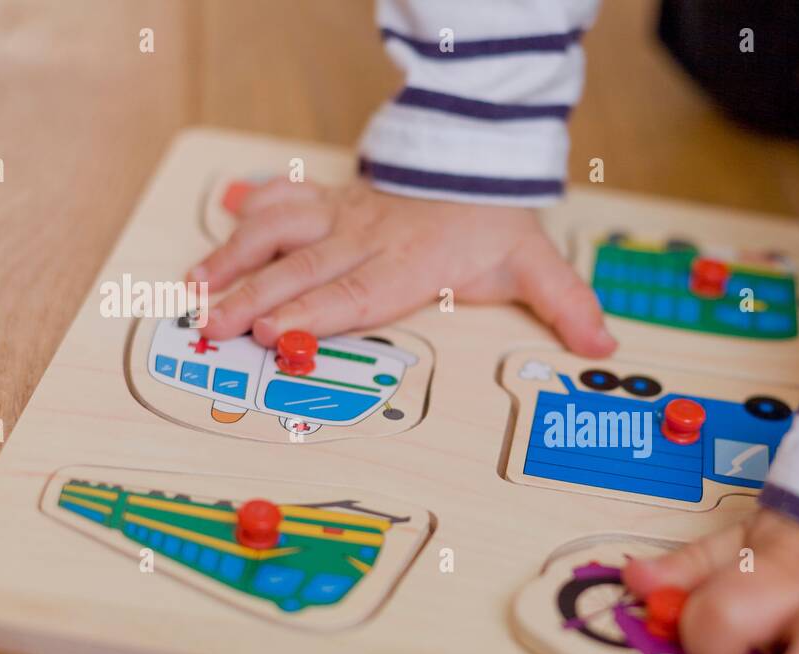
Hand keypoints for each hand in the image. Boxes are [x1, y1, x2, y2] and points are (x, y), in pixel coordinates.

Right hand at [188, 179, 615, 355]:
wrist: (477, 159)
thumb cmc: (494, 223)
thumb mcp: (536, 264)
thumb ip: (566, 306)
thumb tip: (605, 348)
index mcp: (412, 264)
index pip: (358, 293)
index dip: (316, 312)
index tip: (276, 329)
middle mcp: (368, 239)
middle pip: (303, 271)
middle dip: (253, 299)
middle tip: (212, 327)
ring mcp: (342, 216)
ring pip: (278, 232)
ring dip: (234, 259)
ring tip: (193, 290)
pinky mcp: (328, 200)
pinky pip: (282, 198)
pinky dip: (247, 207)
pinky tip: (218, 215)